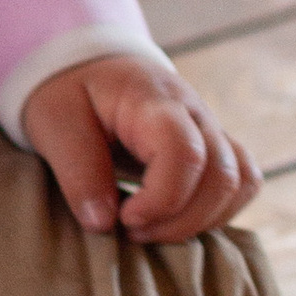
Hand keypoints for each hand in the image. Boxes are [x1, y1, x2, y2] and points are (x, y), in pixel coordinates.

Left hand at [22, 53, 259, 246]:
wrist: (89, 64)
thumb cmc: (70, 90)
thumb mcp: (53, 121)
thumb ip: (77, 170)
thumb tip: (102, 223)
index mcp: (152, 99)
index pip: (184, 152)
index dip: (161, 200)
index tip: (124, 218)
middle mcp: (194, 112)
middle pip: (222, 176)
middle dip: (180, 221)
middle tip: (131, 231)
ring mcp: (210, 129)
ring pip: (240, 183)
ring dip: (201, 221)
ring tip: (150, 228)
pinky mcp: (214, 147)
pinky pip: (241, 184)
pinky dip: (216, 212)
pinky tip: (173, 219)